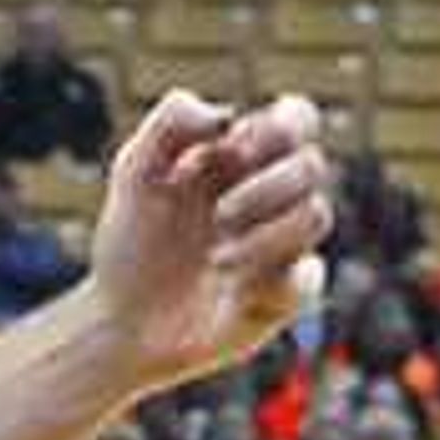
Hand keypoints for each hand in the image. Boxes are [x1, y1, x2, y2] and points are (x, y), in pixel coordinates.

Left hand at [84, 88, 330, 390]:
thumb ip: (171, 122)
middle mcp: (272, 198)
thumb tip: (228, 116)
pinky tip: (238, 292)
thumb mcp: (135, 171)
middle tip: (219, 217)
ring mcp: (283, 246)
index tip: (235, 149)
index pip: (297, 118)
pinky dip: (277, 281)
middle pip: (313, 165)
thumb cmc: (131, 243)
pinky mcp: (286, 294)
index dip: (281, 126)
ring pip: (318, 214)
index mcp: (245, 159)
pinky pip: (310, 277)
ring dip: (265, 236)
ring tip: (217, 261)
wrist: (121, 323)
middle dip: (266, 189)